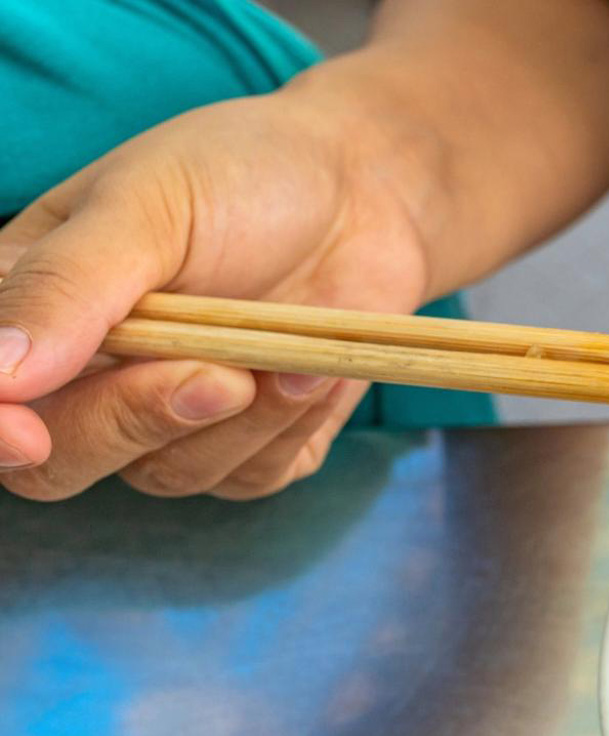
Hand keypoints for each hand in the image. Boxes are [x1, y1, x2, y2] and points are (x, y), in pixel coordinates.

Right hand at [0, 88, 437, 499]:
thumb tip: (1, 374)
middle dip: (135, 422)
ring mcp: (168, 418)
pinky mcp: (250, 444)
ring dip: (239, 418)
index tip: (27, 434)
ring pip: (169, 474)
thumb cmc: (238, 174)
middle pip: (60, 465)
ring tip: (288, 348)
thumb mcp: (145, 204)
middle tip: (216, 372)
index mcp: (30, 307)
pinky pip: (252, 476)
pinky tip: (314, 369)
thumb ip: (68, 285)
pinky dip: (289, 426)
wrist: (360, 189)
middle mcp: (87, 376)